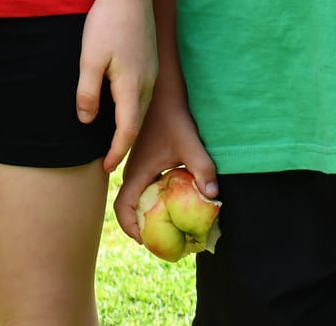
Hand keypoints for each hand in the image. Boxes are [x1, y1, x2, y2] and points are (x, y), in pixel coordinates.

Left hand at [77, 0, 157, 173]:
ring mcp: (151, 73)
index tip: (106, 168)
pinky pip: (143, 96)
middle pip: (137, 124)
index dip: (116, 152)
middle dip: (123, 144)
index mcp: (132, 87)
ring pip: (141, 110)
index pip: (127, 131)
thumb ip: (88, 93)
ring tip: (112, 140)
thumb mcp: (90, 59)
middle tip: (107, 161)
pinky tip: (120, 108)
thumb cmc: (107, 23)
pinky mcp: (150, 63)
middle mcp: (147, 84)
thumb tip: (87, 121)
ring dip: (128, 127)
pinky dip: (132, 110)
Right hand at [114, 94, 217, 241]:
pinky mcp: (146, 161)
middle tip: (163, 238)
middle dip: (142, 226)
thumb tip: (213, 195)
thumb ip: (202, 168)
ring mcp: (138, 166)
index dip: (130, 228)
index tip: (146, 241)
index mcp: (137, 172)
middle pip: (129, 207)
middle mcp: (133, 171)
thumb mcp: (190, 143)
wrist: (164, 94)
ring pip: (137, 197)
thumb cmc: (174, 118)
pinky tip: (175, 199)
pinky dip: (155, 199)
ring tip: (170, 224)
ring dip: (148, 213)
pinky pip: (145, 187)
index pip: (123, 208)